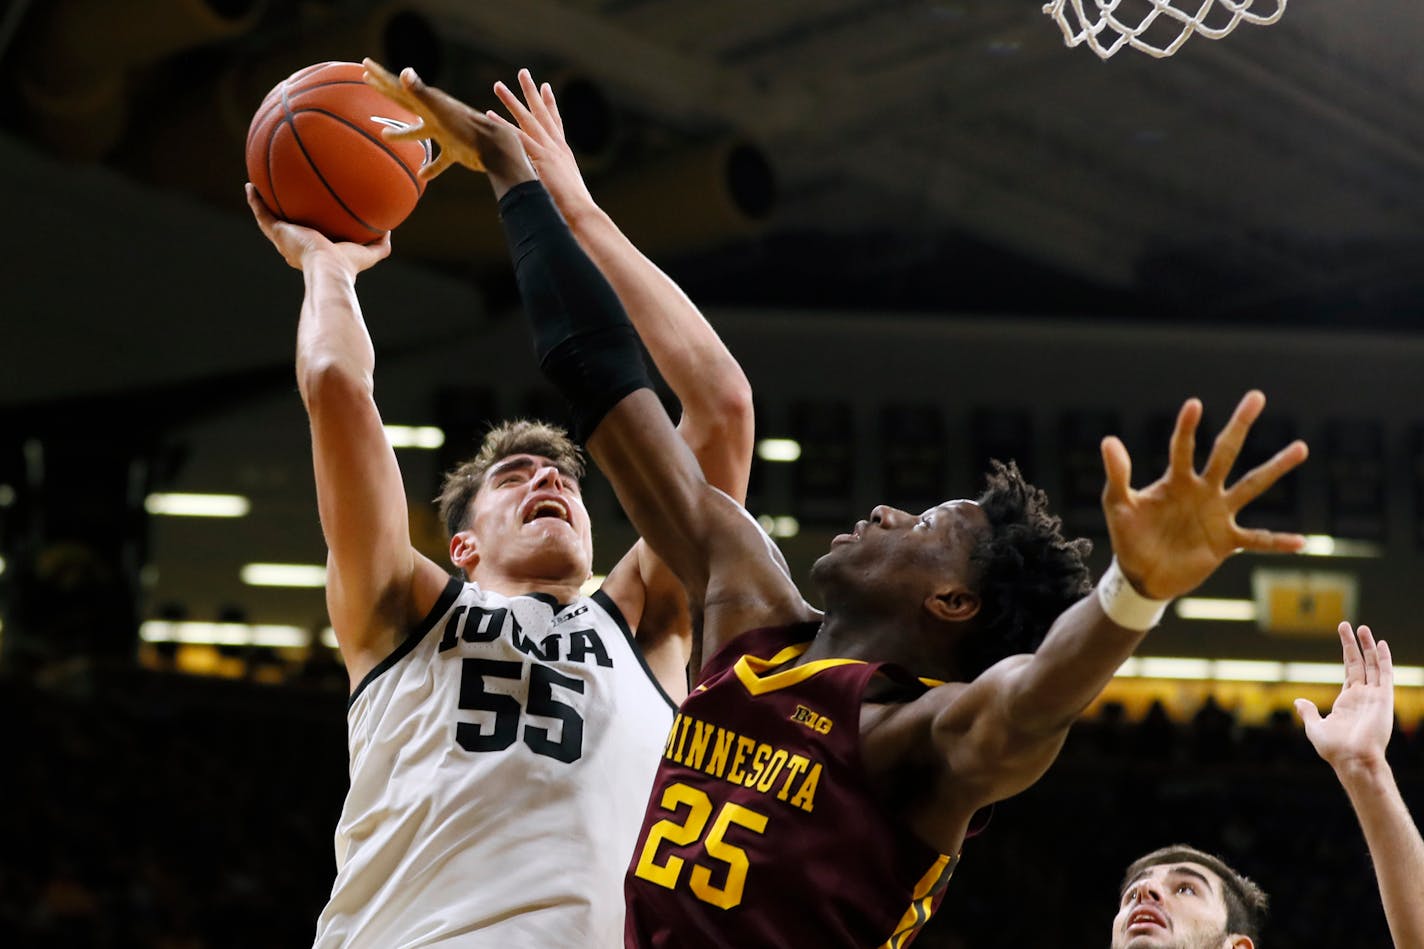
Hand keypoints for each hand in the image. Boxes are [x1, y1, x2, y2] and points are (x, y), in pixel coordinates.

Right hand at [246, 184, 389, 273]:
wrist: (329, 268)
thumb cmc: (348, 265)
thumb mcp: (370, 254)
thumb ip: (381, 244)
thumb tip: (389, 229)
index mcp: (315, 252)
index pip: (310, 237)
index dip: (308, 228)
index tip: (311, 216)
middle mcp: (296, 246)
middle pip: (288, 227)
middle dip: (285, 216)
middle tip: (283, 201)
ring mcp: (284, 240)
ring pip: (269, 219)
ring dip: (262, 204)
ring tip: (257, 188)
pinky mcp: (277, 233)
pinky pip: (261, 213)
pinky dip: (255, 200)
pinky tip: (250, 186)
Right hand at [362, 58, 534, 192]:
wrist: (494, 145)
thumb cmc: (466, 126)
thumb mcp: (438, 108)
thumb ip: (420, 91)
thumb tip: (403, 72)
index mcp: (428, 104)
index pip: (398, 88)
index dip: (381, 77)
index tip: (365, 65)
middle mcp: (434, 116)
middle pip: (404, 103)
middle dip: (386, 91)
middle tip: (368, 81)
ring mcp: (445, 133)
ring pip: (419, 133)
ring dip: (402, 134)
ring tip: (386, 135)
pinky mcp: (455, 152)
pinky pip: (440, 161)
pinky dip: (432, 168)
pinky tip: (423, 174)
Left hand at [489, 69, 595, 216]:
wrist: (580, 212)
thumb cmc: (573, 208)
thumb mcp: (564, 190)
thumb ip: (554, 182)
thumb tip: (548, 186)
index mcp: (563, 152)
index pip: (555, 122)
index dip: (550, 104)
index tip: (546, 88)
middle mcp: (557, 146)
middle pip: (542, 113)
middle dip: (532, 92)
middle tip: (523, 73)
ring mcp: (548, 150)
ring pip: (527, 119)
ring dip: (511, 101)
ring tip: (498, 86)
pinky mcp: (540, 158)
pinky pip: (517, 137)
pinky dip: (503, 126)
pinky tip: (490, 115)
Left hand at [1100, 390, 1306, 598]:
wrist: (1141, 574)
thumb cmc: (1129, 535)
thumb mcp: (1118, 505)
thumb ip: (1118, 475)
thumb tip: (1108, 440)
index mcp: (1175, 481)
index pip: (1182, 448)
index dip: (1187, 428)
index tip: (1194, 404)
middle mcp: (1202, 491)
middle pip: (1225, 453)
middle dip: (1239, 425)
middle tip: (1256, 396)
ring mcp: (1218, 515)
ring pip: (1252, 486)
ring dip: (1275, 467)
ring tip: (1301, 446)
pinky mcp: (1226, 542)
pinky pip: (1257, 540)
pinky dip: (1278, 542)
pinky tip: (1302, 541)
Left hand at [1295, 622, 1394, 770]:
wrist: (1352, 760)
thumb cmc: (1335, 749)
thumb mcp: (1315, 728)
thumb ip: (1309, 712)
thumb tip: (1298, 701)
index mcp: (1348, 700)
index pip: (1350, 670)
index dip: (1348, 652)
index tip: (1345, 635)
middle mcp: (1363, 696)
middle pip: (1361, 663)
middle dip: (1356, 644)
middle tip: (1351, 625)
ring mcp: (1374, 696)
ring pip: (1373, 665)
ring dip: (1369, 646)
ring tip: (1363, 628)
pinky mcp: (1383, 700)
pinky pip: (1385, 675)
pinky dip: (1384, 659)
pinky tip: (1381, 644)